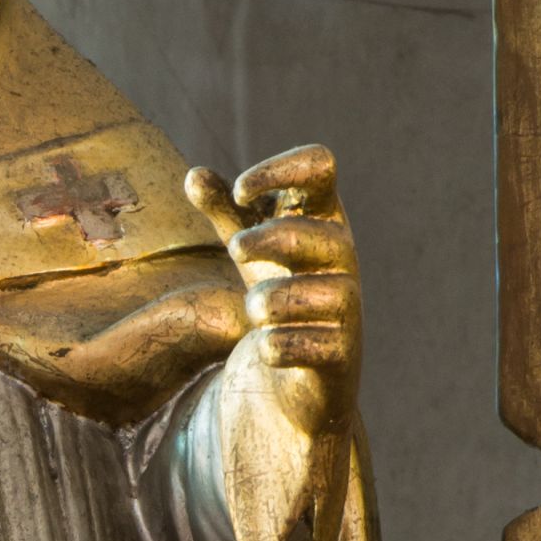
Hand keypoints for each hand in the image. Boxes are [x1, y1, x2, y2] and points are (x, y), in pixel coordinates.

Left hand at [184, 147, 361, 433]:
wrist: (302, 373)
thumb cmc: (280, 293)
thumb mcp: (251, 248)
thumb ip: (225, 211)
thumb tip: (194, 175)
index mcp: (324, 220)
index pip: (320, 167)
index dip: (279, 170)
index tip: (241, 192)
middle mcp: (342, 257)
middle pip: (307, 234)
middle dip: (263, 241)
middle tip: (235, 251)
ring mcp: (345, 306)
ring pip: (300, 296)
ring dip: (263, 303)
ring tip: (257, 311)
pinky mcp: (339, 355)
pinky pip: (296, 345)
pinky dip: (273, 346)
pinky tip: (269, 348)